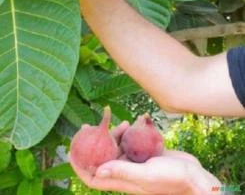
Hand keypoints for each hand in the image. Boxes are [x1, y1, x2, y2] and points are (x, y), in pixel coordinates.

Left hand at [70, 123, 220, 194]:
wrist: (193, 176)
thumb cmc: (172, 179)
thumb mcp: (147, 175)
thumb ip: (123, 172)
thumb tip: (96, 170)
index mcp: (121, 179)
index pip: (92, 176)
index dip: (79, 165)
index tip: (70, 149)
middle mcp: (125, 170)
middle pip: (103, 156)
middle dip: (95, 142)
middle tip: (91, 126)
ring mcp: (134, 161)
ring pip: (117, 146)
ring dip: (116, 134)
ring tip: (123, 123)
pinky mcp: (143, 153)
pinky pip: (131, 141)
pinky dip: (131, 132)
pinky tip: (137, 122)